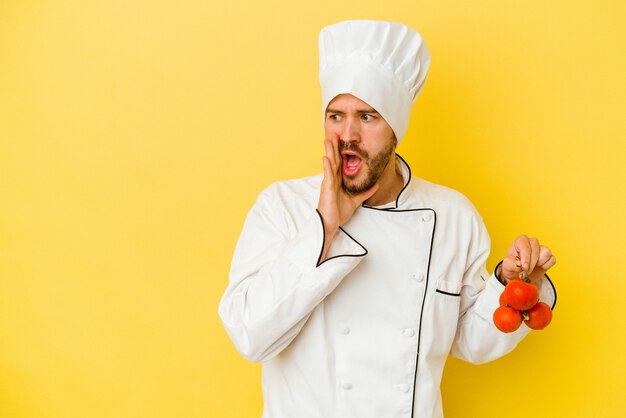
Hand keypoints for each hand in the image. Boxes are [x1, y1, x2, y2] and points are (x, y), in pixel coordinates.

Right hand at [317, 134, 377, 261]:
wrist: (330, 223)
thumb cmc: (338, 212)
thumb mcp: (356, 201)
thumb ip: (365, 192)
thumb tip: (376, 185)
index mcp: (338, 181)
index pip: (340, 163)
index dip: (341, 151)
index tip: (343, 140)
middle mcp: (332, 179)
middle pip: (334, 159)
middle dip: (335, 146)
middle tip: (335, 133)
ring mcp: (328, 182)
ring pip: (330, 163)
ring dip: (329, 150)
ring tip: (329, 139)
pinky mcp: (326, 187)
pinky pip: (328, 174)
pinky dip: (327, 165)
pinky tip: (326, 156)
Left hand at [501, 235, 555, 283]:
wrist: (519, 276)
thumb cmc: (512, 268)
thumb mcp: (507, 267)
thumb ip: (511, 265)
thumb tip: (519, 265)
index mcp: (520, 241)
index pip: (525, 246)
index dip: (525, 258)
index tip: (524, 268)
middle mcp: (531, 242)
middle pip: (536, 250)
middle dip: (531, 263)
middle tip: (526, 272)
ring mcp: (541, 248)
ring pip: (546, 252)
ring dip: (539, 263)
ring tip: (532, 268)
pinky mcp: (549, 256)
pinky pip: (552, 259)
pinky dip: (546, 266)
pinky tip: (539, 267)